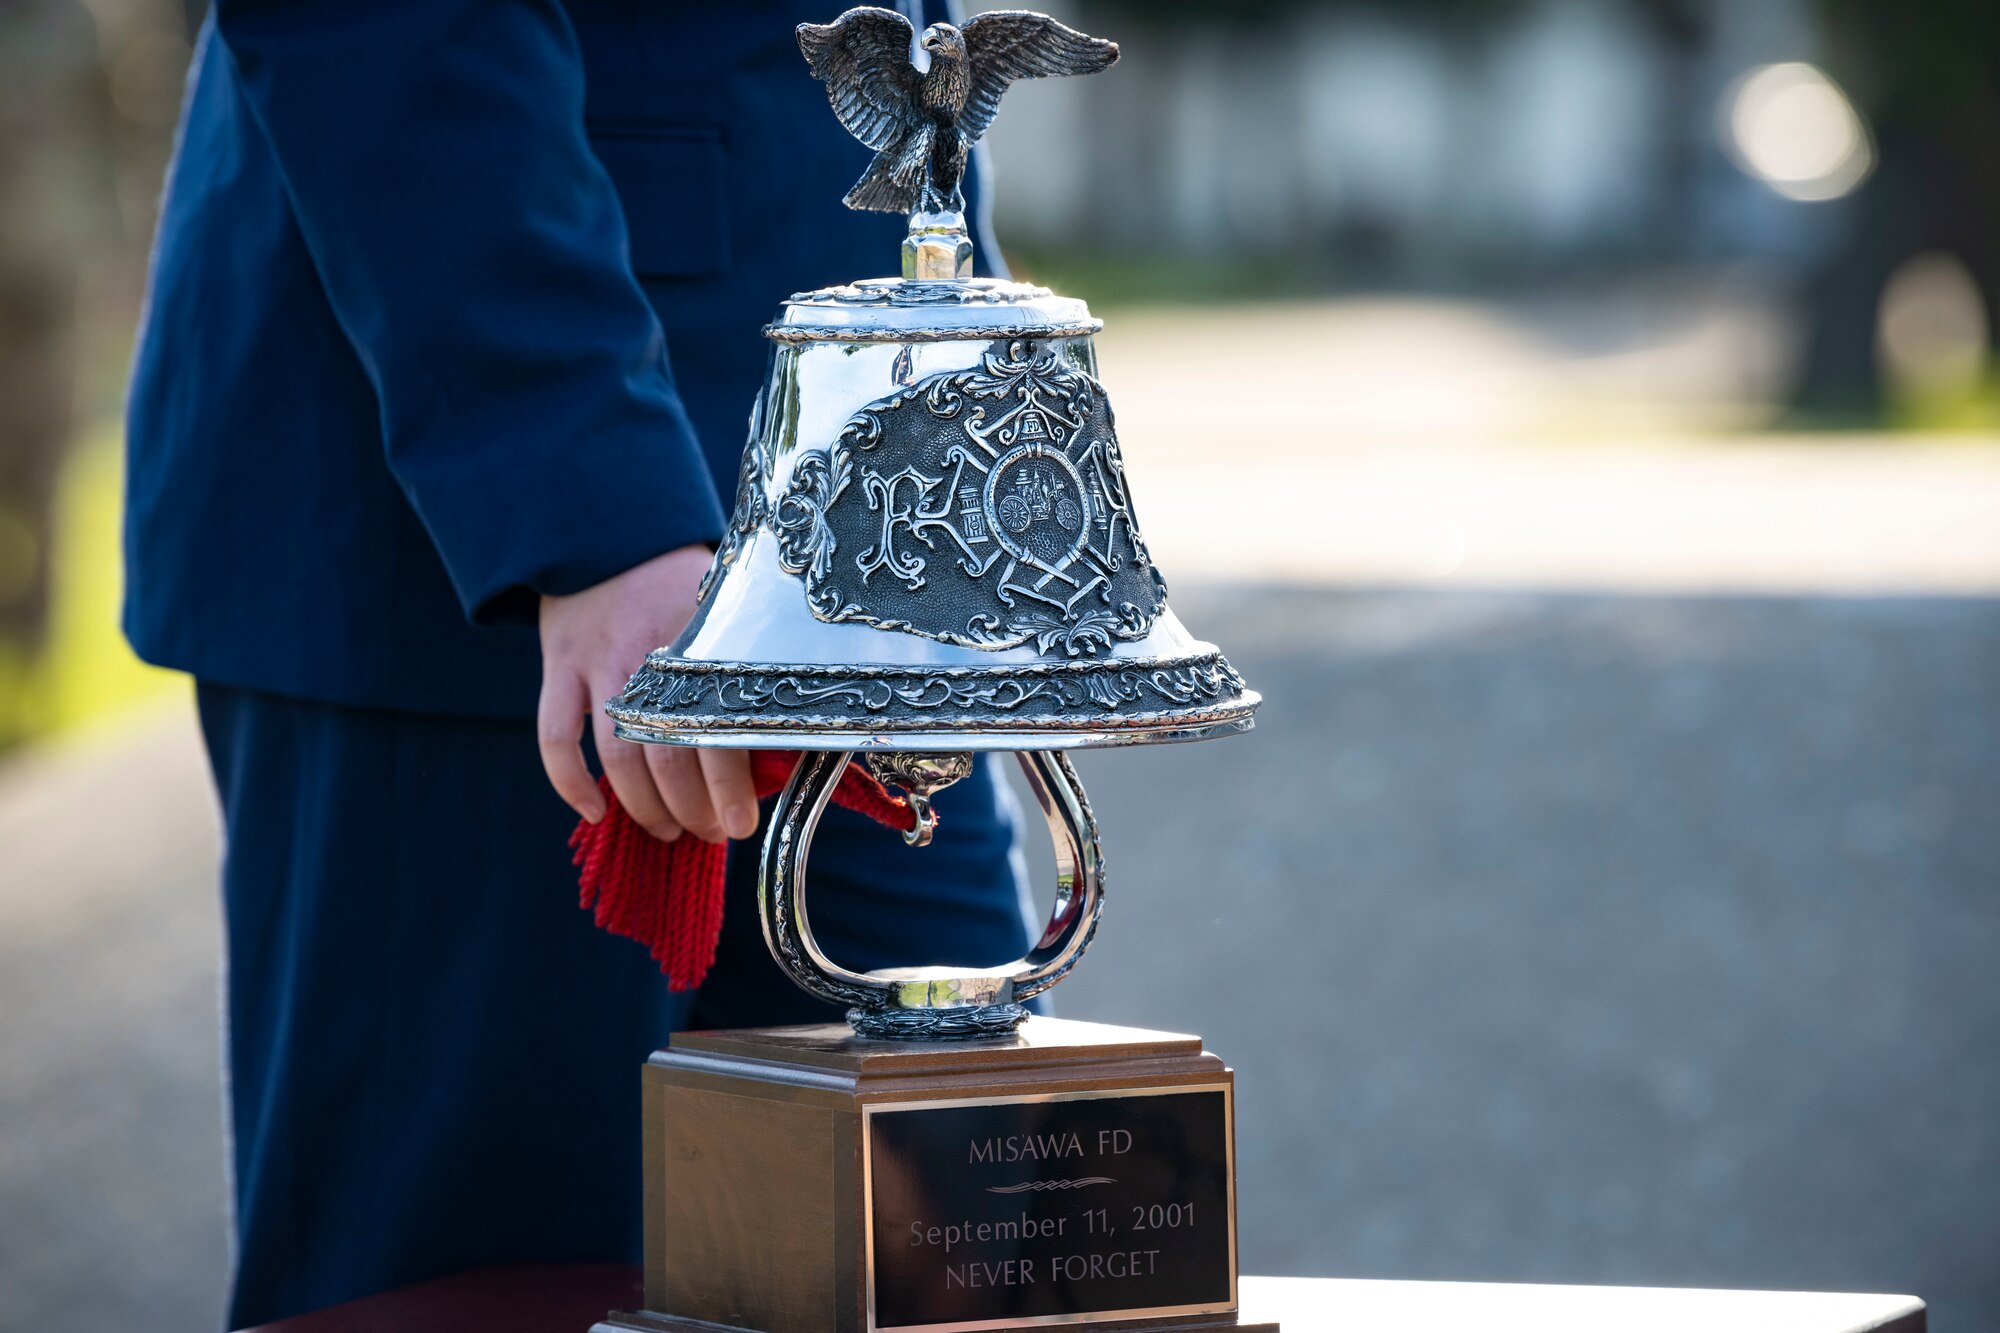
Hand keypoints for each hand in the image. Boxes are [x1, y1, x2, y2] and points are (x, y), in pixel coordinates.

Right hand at [537, 545, 756, 843]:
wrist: (610, 535)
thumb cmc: (681, 586)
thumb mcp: (725, 615)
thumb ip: (747, 673)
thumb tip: (782, 748)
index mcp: (701, 644)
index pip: (717, 730)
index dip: (728, 787)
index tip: (741, 822)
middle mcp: (649, 656)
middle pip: (665, 755)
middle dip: (690, 809)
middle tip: (713, 832)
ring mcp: (598, 662)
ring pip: (616, 757)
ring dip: (644, 807)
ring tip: (669, 831)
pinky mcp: (560, 666)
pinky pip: (555, 736)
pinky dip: (571, 783)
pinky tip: (595, 813)